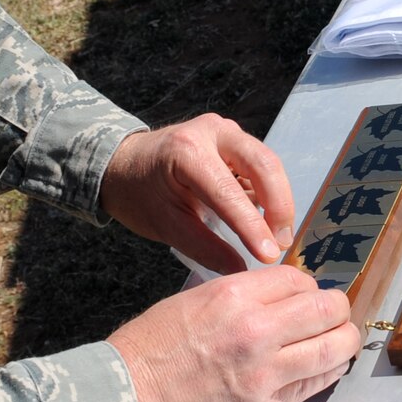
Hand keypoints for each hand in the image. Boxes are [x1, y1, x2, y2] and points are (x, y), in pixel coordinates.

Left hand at [99, 115, 295, 271]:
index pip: (229, 193)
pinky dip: (269, 192)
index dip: (252, 227)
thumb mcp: (166, 225)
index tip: (268, 256)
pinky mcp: (233, 140)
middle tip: (280, 244)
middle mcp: (212, 131)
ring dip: (278, 200)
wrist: (122, 163)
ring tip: (276, 236)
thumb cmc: (138, 193)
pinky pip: (260, 165)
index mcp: (187, 151)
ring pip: (268, 163)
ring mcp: (226, 132)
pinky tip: (266, 220)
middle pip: (264, 165)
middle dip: (279, 207)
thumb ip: (204, 247)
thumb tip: (240, 269)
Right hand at [109, 265, 360, 401]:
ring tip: (341, 340)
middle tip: (336, 315)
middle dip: (337, 310)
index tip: (306, 296)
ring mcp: (263, 376)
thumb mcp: (190, 301)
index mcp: (234, 296)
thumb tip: (278, 298)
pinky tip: (327, 367)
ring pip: (333, 350)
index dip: (308, 287)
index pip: (299, 281)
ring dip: (343, 341)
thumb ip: (239, 297)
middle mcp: (256, 332)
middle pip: (327, 310)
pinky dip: (328, 372)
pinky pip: (314, 386)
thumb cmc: (146, 351)